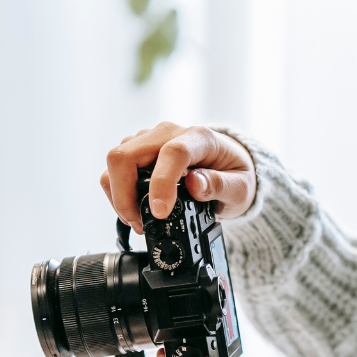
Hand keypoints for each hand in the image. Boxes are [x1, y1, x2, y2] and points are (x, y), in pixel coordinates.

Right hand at [100, 122, 255, 232]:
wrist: (228, 164)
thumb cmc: (235, 174)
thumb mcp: (241, 187)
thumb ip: (221, 186)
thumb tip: (195, 184)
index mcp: (199, 138)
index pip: (172, 153)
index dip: (161, 183)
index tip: (160, 212)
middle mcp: (168, 133)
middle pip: (126, 155)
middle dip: (125, 196)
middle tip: (140, 223)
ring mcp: (149, 140)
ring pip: (116, 162)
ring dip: (119, 197)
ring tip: (139, 221)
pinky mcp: (138, 151)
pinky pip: (116, 170)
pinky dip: (119, 194)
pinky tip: (135, 210)